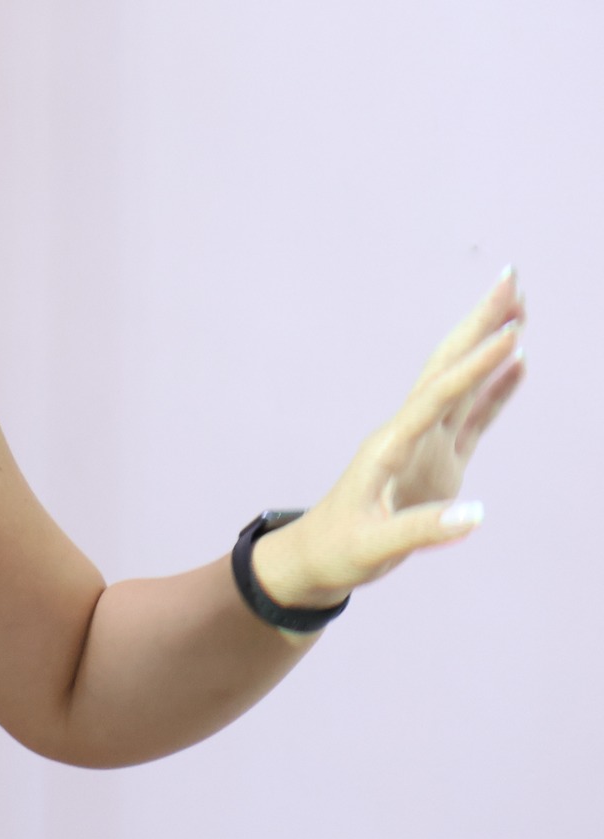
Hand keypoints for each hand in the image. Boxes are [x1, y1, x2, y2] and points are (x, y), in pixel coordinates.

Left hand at [256, 268, 527, 610]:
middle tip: (511, 280)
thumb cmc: (338, 550)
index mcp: (391, 446)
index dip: (474, 367)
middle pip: (448, 368)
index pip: (438, 396)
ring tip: (520, 307)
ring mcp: (425, 445)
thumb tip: (478, 515)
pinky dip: (497, 390)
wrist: (318, 559)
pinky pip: (474, 417)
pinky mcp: (439, 462)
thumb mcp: (374, 546)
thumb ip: (423, 531)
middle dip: (479, 325)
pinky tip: (519, 364)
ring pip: (462, 383)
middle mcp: (409, 433)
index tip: (511, 335)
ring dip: (489, 346)